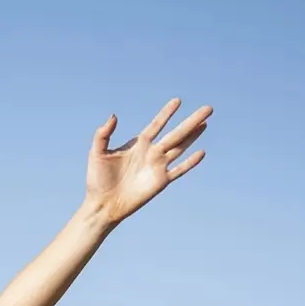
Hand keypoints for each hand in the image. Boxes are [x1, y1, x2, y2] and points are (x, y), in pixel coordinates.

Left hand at [85, 99, 209, 225]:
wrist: (103, 204)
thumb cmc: (98, 179)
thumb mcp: (97, 152)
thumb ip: (103, 133)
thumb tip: (114, 116)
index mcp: (139, 143)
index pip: (157, 124)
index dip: (167, 113)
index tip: (178, 101)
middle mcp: (152, 152)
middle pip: (176, 133)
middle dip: (191, 120)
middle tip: (207, 109)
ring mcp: (158, 166)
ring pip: (181, 147)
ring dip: (194, 135)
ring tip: (206, 123)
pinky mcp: (161, 182)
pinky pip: (179, 170)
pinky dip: (190, 162)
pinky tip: (201, 152)